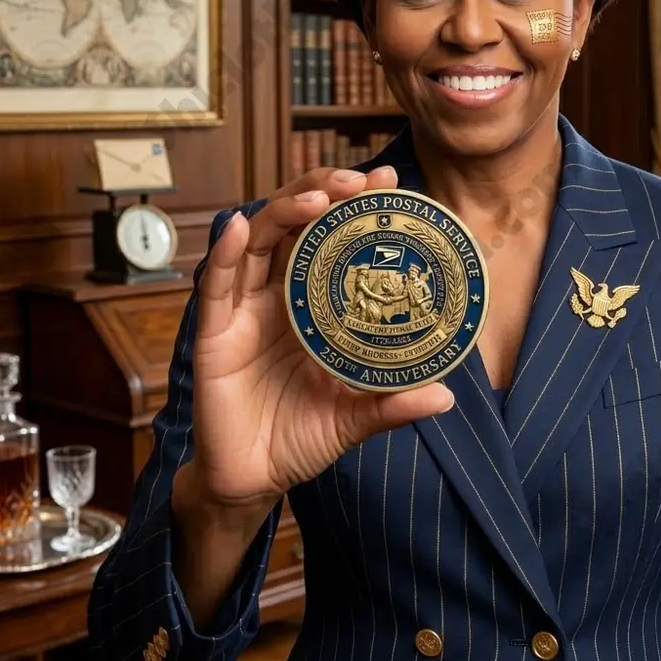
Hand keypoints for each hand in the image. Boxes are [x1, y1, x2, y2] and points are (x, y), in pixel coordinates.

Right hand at [186, 167, 454, 512]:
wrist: (252, 481)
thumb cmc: (299, 440)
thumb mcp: (352, 418)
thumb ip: (392, 405)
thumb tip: (446, 396)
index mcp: (312, 308)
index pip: (333, 242)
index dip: (356, 208)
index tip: (389, 182)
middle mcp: (277, 298)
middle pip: (296, 226)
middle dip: (324, 192)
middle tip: (360, 180)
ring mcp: (244, 312)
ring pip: (258, 242)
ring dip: (285, 210)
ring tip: (318, 196)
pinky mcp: (214, 335)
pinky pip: (215, 287)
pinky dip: (224, 254)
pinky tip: (237, 226)